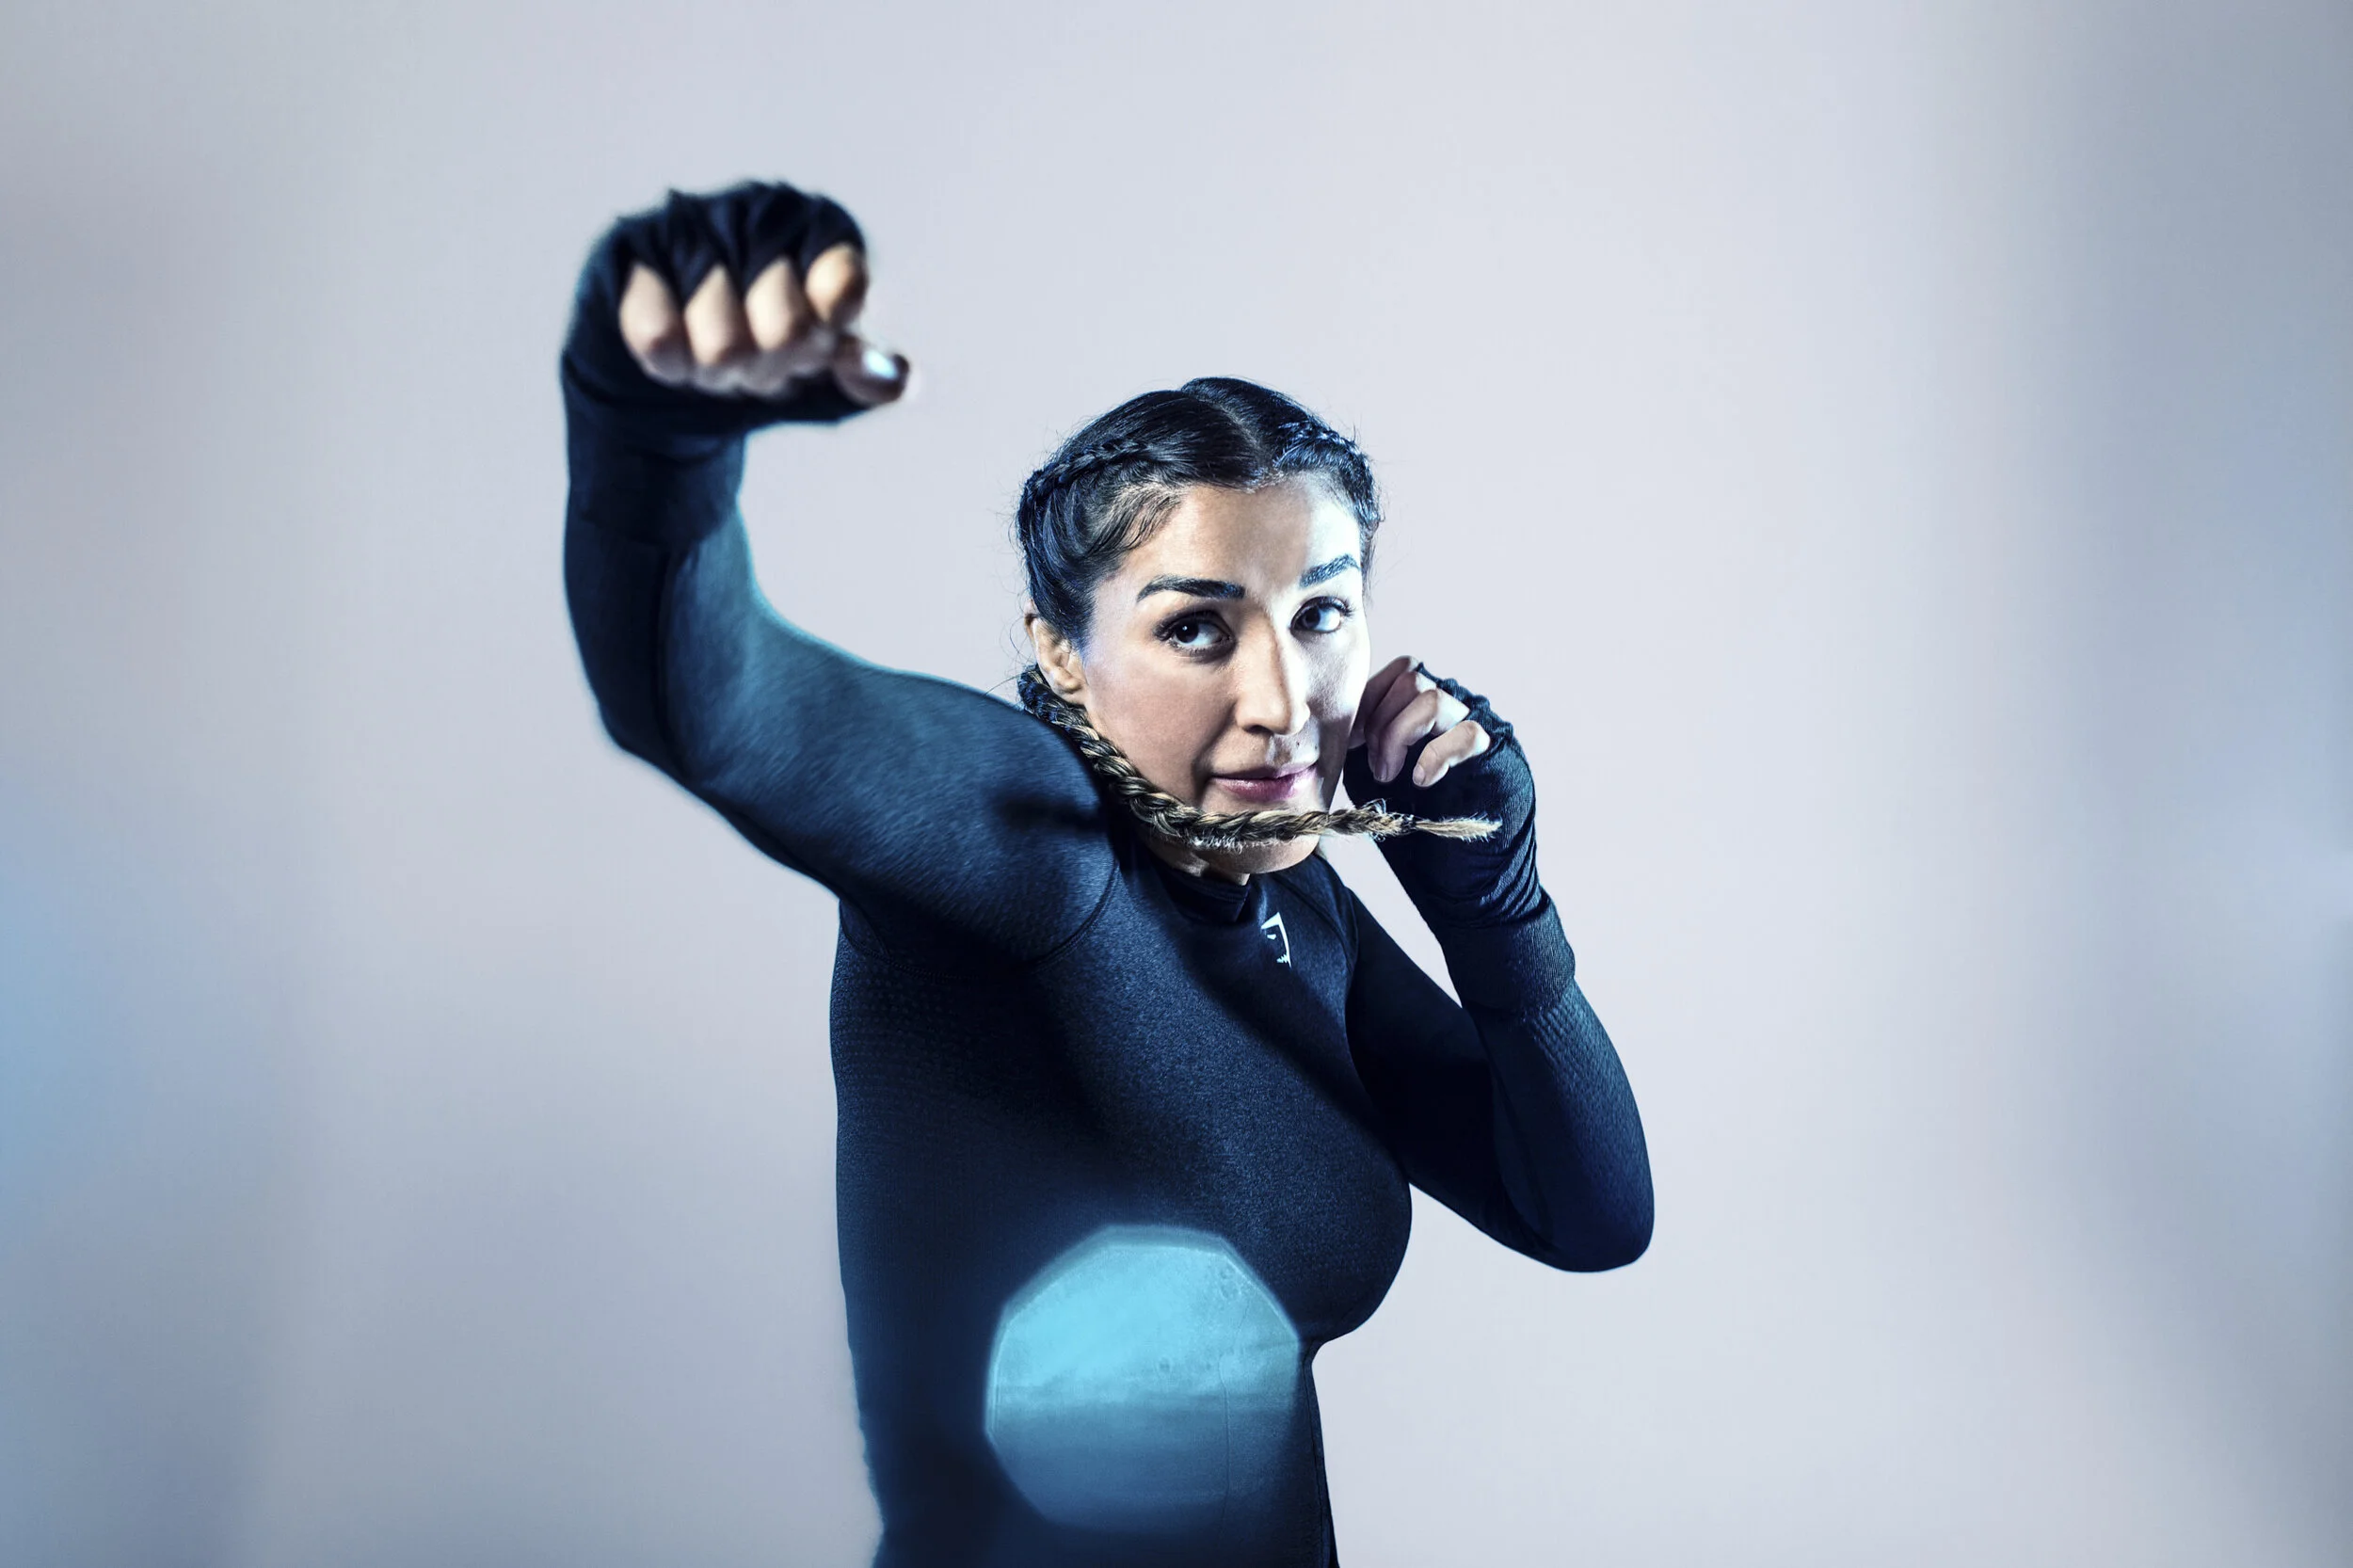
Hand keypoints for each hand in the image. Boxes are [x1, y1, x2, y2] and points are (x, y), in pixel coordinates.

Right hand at [563, 182, 907, 443]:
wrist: (669, 382)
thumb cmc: (766, 362)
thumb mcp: (831, 377)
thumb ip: (871, 374)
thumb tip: (892, 376)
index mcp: (821, 231)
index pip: (846, 292)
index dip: (827, 340)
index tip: (818, 348)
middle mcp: (759, 212)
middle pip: (789, 331)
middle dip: (771, 370)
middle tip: (756, 363)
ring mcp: (692, 222)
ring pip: (723, 343)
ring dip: (718, 375)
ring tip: (712, 358)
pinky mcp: (630, 247)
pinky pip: (659, 334)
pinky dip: (671, 365)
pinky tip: (671, 352)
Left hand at [1350, 654, 1492, 788]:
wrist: (1461, 829)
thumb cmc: (1415, 798)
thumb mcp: (1382, 761)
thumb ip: (1369, 737)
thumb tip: (1339, 729)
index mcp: (1424, 699)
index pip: (1396, 672)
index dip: (1367, 702)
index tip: (1350, 741)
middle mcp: (1450, 701)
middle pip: (1410, 678)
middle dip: (1379, 722)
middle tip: (1373, 765)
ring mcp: (1470, 722)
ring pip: (1433, 699)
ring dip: (1400, 737)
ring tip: (1388, 775)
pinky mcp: (1488, 748)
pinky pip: (1466, 735)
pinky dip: (1434, 756)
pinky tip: (1421, 779)